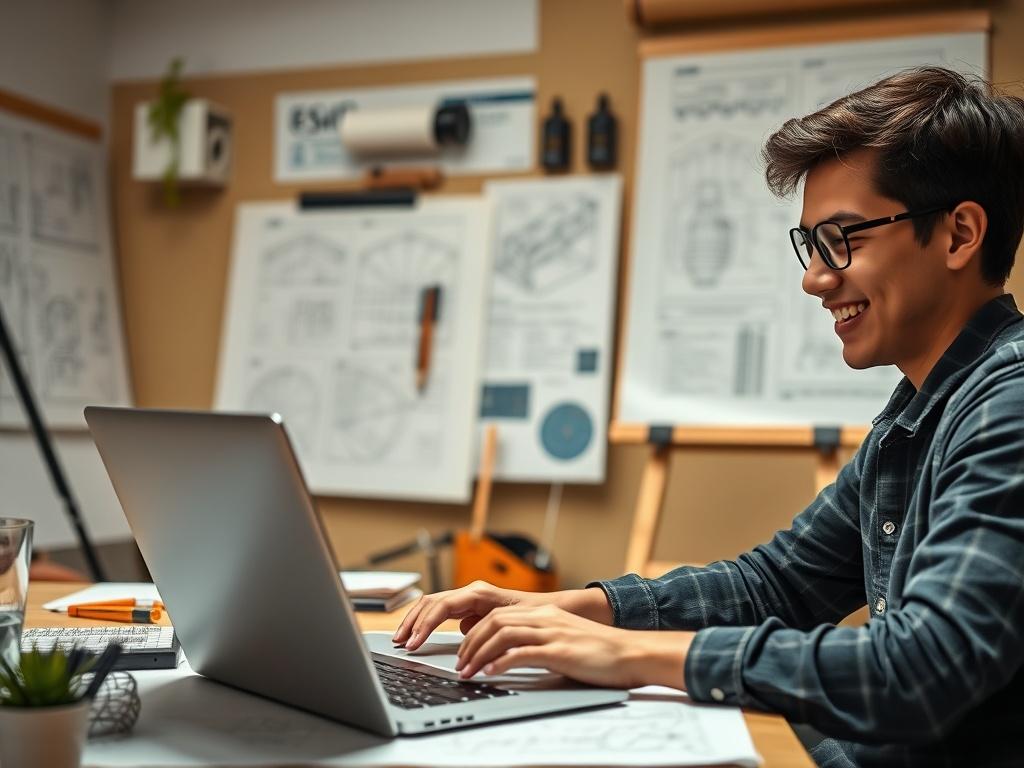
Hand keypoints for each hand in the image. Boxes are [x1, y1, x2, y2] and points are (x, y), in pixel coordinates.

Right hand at [392, 581, 555, 650]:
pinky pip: (440, 613)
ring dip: (415, 622)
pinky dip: (426, 623)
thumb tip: (465, 635)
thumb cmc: (533, 614)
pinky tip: (418, 636)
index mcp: (478, 593)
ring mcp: (468, 599)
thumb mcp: (509, 622)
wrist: (549, 610)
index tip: (414, 644)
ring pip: (432, 606)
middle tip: (399, 642)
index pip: (441, 607)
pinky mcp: (468, 608)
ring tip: (402, 639)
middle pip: (430, 603)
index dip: (424, 626)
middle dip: (412, 622)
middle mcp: (470, 593)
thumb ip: (485, 626)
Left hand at [454, 603, 694, 689]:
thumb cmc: (601, 652)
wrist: (632, 653)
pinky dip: (501, 662)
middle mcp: (545, 618)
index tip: (465, 652)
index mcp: (545, 614)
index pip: (498, 616)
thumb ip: (539, 641)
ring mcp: (552, 633)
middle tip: (460, 664)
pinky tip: (491, 674)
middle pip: (494, 621)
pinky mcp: (560, 651)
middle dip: (471, 643)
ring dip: (479, 654)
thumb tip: (510, 655)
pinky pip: (522, 653)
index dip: (476, 633)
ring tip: (468, 672)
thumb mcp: (564, 639)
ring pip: (503, 635)